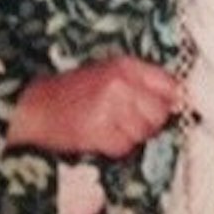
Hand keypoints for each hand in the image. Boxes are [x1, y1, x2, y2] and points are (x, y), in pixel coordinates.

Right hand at [7, 56, 179, 157]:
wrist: (36, 105)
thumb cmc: (75, 91)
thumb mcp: (109, 73)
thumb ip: (141, 83)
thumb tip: (178, 99)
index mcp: (126, 66)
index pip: (169, 85)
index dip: (172, 101)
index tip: (169, 110)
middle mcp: (121, 83)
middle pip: (159, 113)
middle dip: (150, 123)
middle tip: (129, 122)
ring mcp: (109, 106)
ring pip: (143, 132)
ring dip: (131, 136)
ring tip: (111, 127)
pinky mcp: (98, 130)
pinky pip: (124, 147)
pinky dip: (115, 147)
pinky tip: (100, 136)